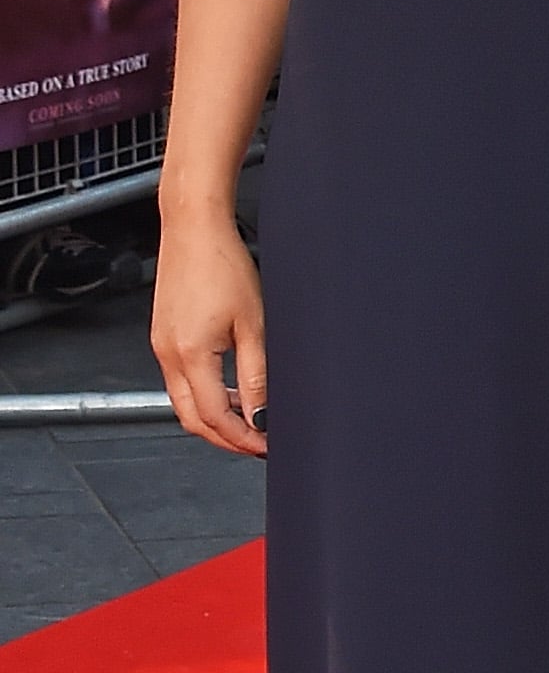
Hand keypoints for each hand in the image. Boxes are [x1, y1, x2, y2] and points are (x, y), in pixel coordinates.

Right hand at [151, 209, 267, 457]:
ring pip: (183, 401)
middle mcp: (167, 355)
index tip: (264, 446)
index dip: (241, 438)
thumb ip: (256, 374)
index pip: (214, 418)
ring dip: (213, 415)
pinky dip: (203, 391)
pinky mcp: (163, 334)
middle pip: (192, 419)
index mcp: (190, 355)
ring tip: (248, 415)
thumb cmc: (222, 262)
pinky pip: (180, 379)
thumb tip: (262, 414)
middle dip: (224, 437)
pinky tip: (227, 383)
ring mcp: (161, 345)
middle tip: (255, 441)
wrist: (194, 226)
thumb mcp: (253, 321)